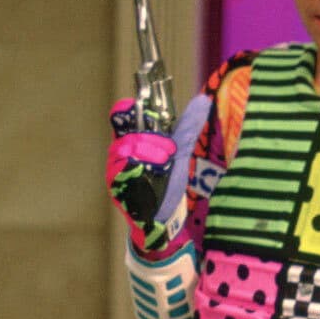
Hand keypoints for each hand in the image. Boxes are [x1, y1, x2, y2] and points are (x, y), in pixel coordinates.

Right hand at [107, 98, 175, 249]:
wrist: (163, 218)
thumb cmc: (167, 181)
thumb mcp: (181, 151)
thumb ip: (188, 127)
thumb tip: (203, 100)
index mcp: (133, 139)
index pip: (121, 116)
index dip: (126, 109)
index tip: (134, 105)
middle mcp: (120, 152)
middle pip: (129, 134)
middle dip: (153, 140)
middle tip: (170, 151)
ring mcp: (115, 170)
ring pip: (126, 151)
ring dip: (150, 155)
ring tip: (165, 164)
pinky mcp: (116, 188)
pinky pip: (123, 173)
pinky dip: (142, 172)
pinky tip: (156, 176)